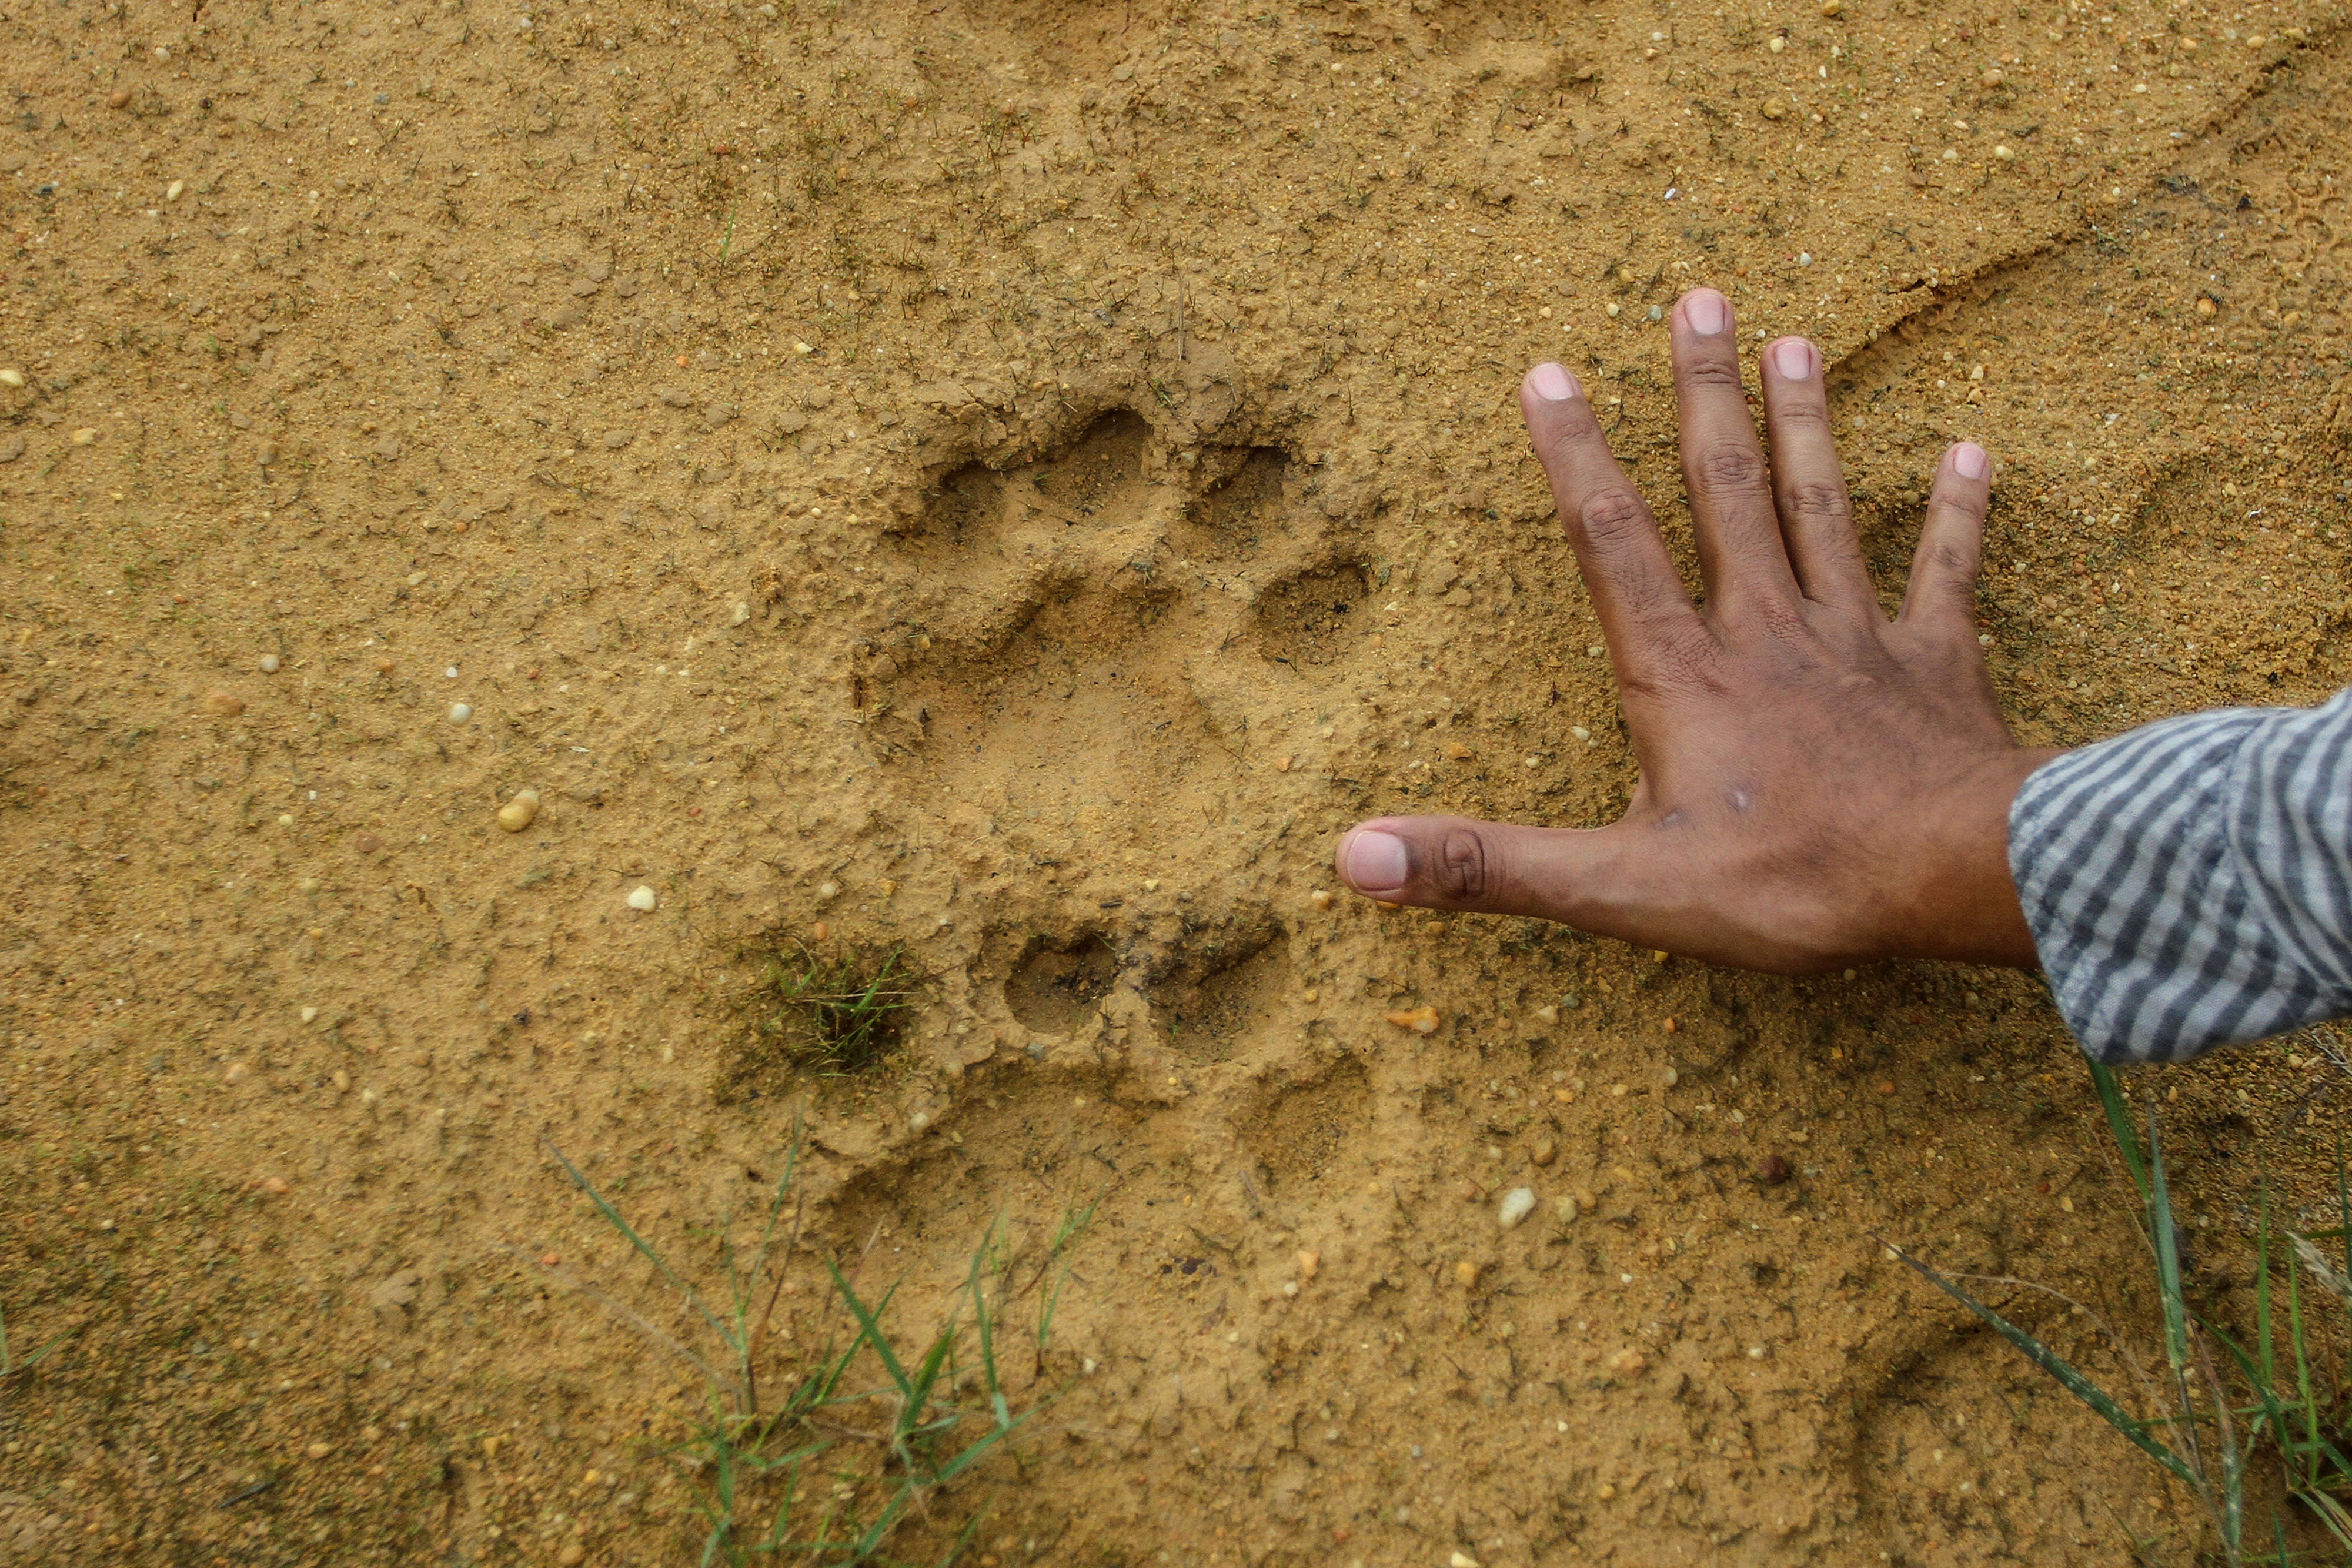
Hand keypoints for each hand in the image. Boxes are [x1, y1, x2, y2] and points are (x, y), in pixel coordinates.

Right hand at [1332, 287, 2055, 972]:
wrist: (1955, 878)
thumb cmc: (1791, 882)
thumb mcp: (1618, 887)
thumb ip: (1490, 865)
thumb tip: (1355, 857)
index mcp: (1683, 675)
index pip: (1611, 544)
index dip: (1574, 457)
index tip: (1547, 370)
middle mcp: (1767, 632)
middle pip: (1727, 492)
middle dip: (1706, 395)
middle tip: (1699, 299)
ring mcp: (1858, 641)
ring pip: (1823, 511)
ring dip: (1806, 426)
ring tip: (1796, 341)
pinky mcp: (1939, 668)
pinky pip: (1947, 575)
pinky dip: (1958, 514)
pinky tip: (1970, 451)